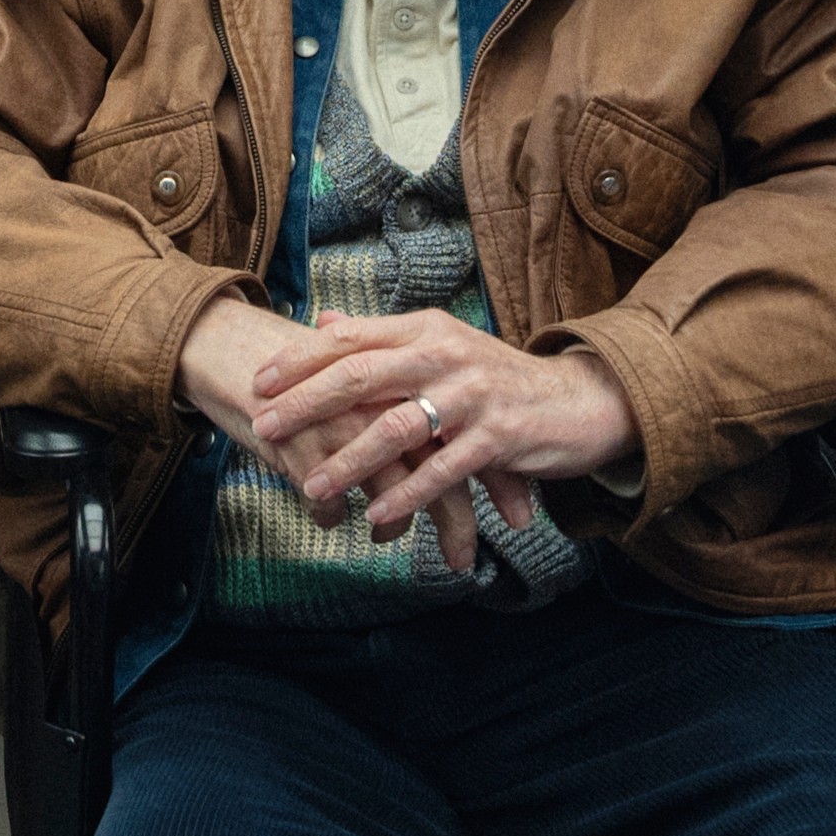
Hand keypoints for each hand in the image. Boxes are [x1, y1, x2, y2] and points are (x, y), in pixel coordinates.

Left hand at [244, 308, 636, 545]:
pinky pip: (443, 468)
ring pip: (398, 426)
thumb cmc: (495, 380)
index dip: (301, 360)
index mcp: (425, 330)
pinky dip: (408, 494)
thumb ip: (382, 337)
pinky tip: (379, 516)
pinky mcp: (498, 435)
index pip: (351, 339)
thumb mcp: (440, 347)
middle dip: (308, 404)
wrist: (576, 401)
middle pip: (363, 374)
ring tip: (313, 488)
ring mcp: (472, 394)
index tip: (258, 382)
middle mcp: (445, 353)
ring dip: (351, 461)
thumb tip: (324, 319)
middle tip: (264, 427)